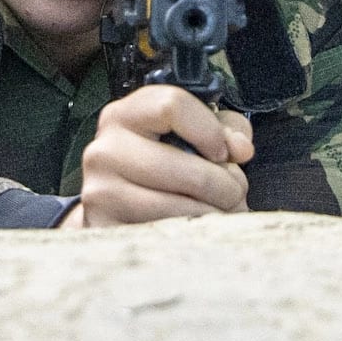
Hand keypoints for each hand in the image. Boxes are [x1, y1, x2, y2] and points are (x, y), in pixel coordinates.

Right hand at [64, 85, 253, 227]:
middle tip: (233, 193)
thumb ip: (222, 130)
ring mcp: (101, 191)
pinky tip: (195, 229)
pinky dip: (192, 235)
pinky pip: (166, 234)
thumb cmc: (160, 170)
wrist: (116, 214)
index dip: (210, 131)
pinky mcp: (106, 229)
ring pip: (179, 207)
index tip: (222, 152)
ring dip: (213, 214)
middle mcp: (104, 149)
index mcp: (124, 115)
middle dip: (224, 185)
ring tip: (219, 213)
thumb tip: (240, 147)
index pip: (171, 105)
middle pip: (184, 165)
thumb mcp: (189, 138)